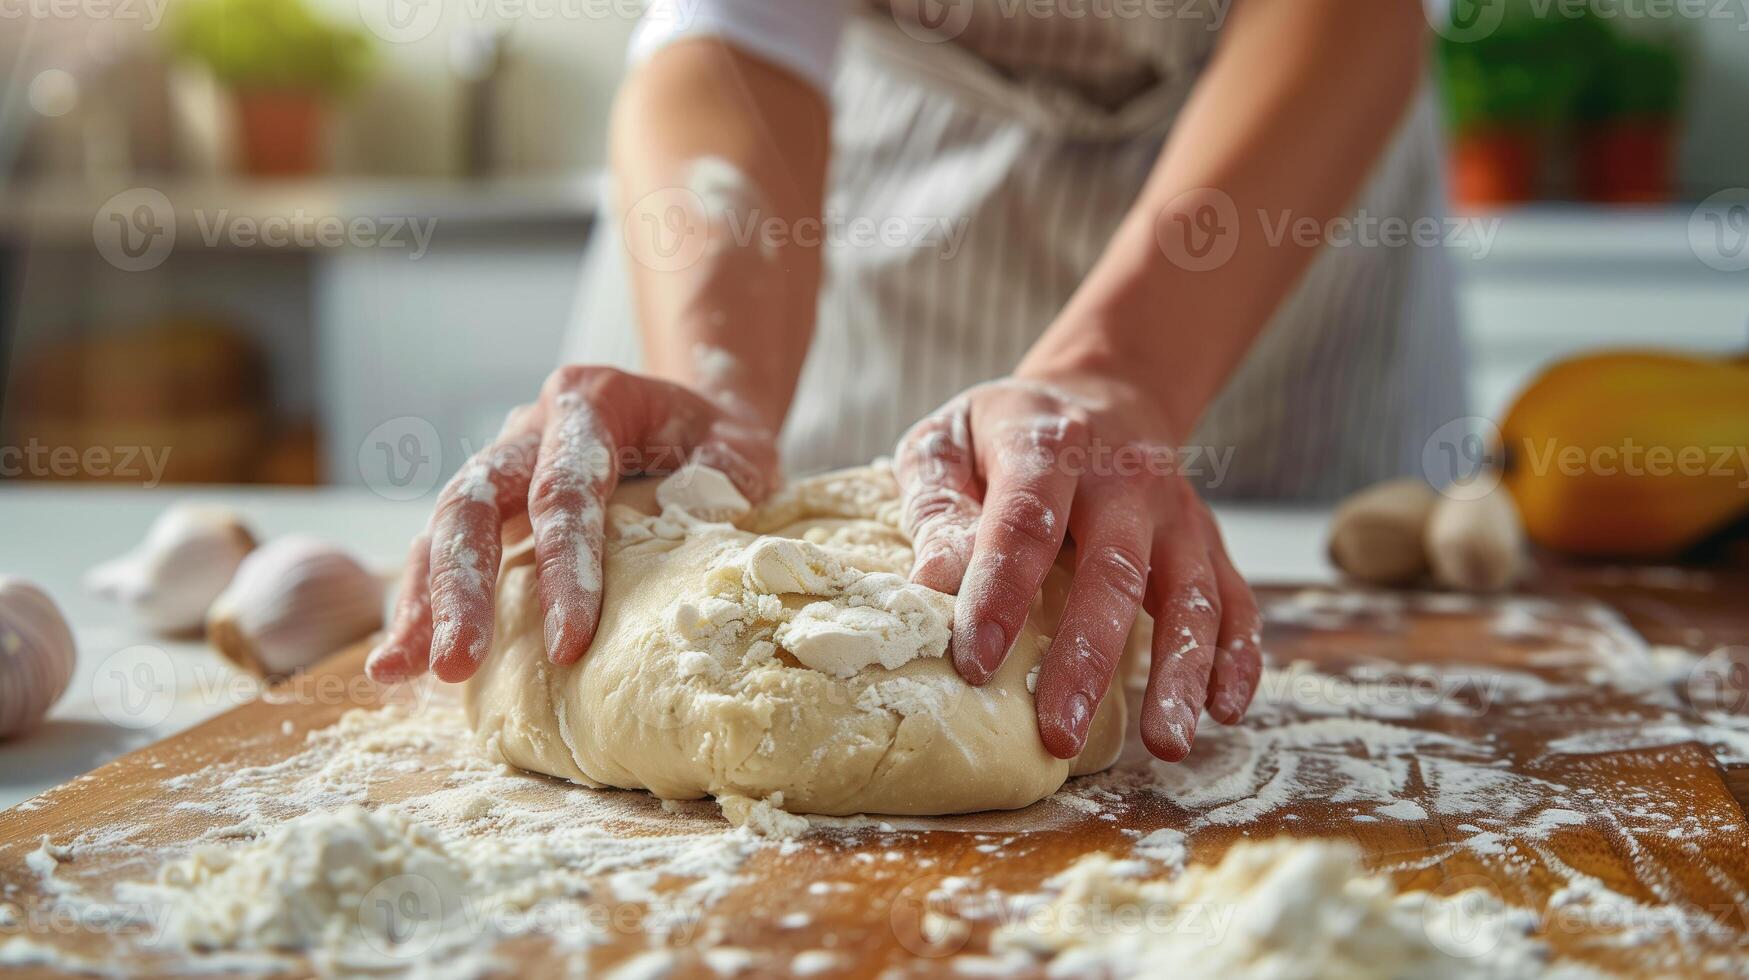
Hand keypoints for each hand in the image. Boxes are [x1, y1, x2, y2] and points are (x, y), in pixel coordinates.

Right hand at [365, 366, 778, 684]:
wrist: (687, 413)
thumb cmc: (712, 437)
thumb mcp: (741, 442)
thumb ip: (725, 477)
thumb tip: (704, 528)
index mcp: (588, 401)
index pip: (566, 491)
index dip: (564, 569)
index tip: (568, 645)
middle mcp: (529, 428)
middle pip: (475, 503)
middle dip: (462, 589)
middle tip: (457, 663)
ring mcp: (501, 464)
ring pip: (442, 527)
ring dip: (422, 602)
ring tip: (400, 671)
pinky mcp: (490, 504)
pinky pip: (442, 550)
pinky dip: (420, 604)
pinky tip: (400, 662)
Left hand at [893, 373, 1261, 762]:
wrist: (1102, 391)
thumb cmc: (1008, 432)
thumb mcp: (949, 441)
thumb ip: (936, 506)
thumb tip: (932, 583)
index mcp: (1048, 444)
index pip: (1024, 523)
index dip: (1000, 594)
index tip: (975, 664)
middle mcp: (1123, 476)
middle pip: (1113, 571)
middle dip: (1087, 659)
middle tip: (1059, 733)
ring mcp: (1174, 510)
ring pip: (1189, 594)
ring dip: (1179, 672)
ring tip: (1166, 744)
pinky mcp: (1208, 539)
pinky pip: (1234, 599)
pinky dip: (1236, 656)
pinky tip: (1224, 710)